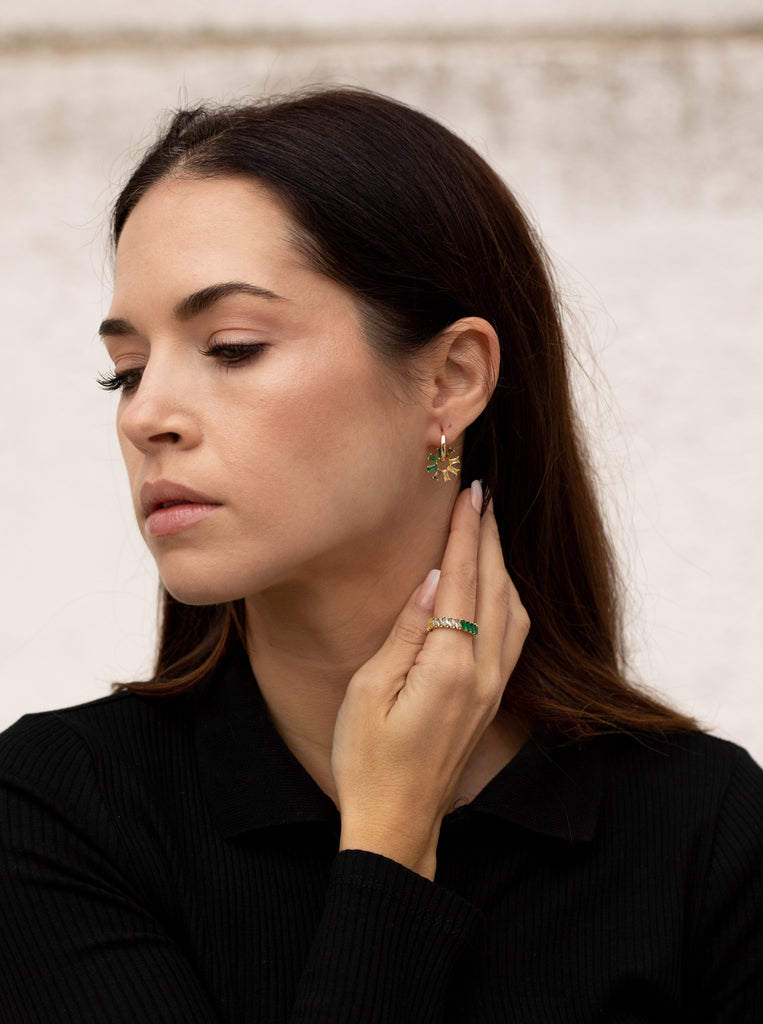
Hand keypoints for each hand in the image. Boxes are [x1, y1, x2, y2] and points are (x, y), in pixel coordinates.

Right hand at [332, 480, 529, 879]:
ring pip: (511, 608)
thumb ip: (407, 632)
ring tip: (488, 528)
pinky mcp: (491, 700)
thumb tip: (432, 580)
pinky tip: (497, 585)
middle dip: (488, 536)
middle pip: (493, 587)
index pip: (461, 581)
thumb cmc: (369, 759)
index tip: (468, 494)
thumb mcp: (370, 690)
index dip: (464, 534)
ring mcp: (492, 688)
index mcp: (449, 665)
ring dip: (500, 564)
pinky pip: (512, 635)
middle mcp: (482, 673)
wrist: (397, 822)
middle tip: (481, 494)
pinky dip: (507, 597)